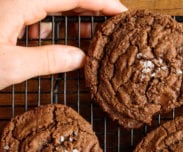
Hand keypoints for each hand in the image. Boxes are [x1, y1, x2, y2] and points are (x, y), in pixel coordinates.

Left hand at [0, 0, 126, 89]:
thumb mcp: (10, 66)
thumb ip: (48, 60)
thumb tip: (82, 59)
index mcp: (21, 1)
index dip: (102, 2)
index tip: (123, 13)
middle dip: (93, 7)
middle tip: (116, 23)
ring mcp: (9, 5)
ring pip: (51, 4)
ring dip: (75, 15)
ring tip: (96, 32)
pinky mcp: (4, 15)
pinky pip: (36, 12)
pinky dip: (56, 22)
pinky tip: (64, 36)